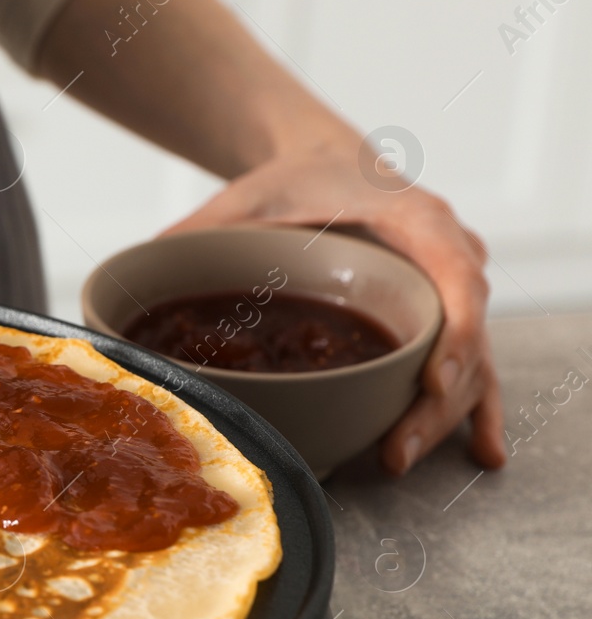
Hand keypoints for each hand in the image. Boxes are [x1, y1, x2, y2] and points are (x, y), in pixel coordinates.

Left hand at [162, 138, 506, 474]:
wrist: (323, 160)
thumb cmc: (291, 179)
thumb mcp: (242, 199)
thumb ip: (199, 230)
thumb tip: (138, 267)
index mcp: (416, 218)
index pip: (457, 278)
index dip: (453, 335)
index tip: (430, 382)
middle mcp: (449, 253)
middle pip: (466, 336)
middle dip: (437, 401)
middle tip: (393, 450)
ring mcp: (451, 287)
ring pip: (471, 360)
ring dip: (445, 416)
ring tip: (397, 458)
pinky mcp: (442, 313)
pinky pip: (470, 365)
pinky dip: (472, 408)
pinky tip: (481, 455)